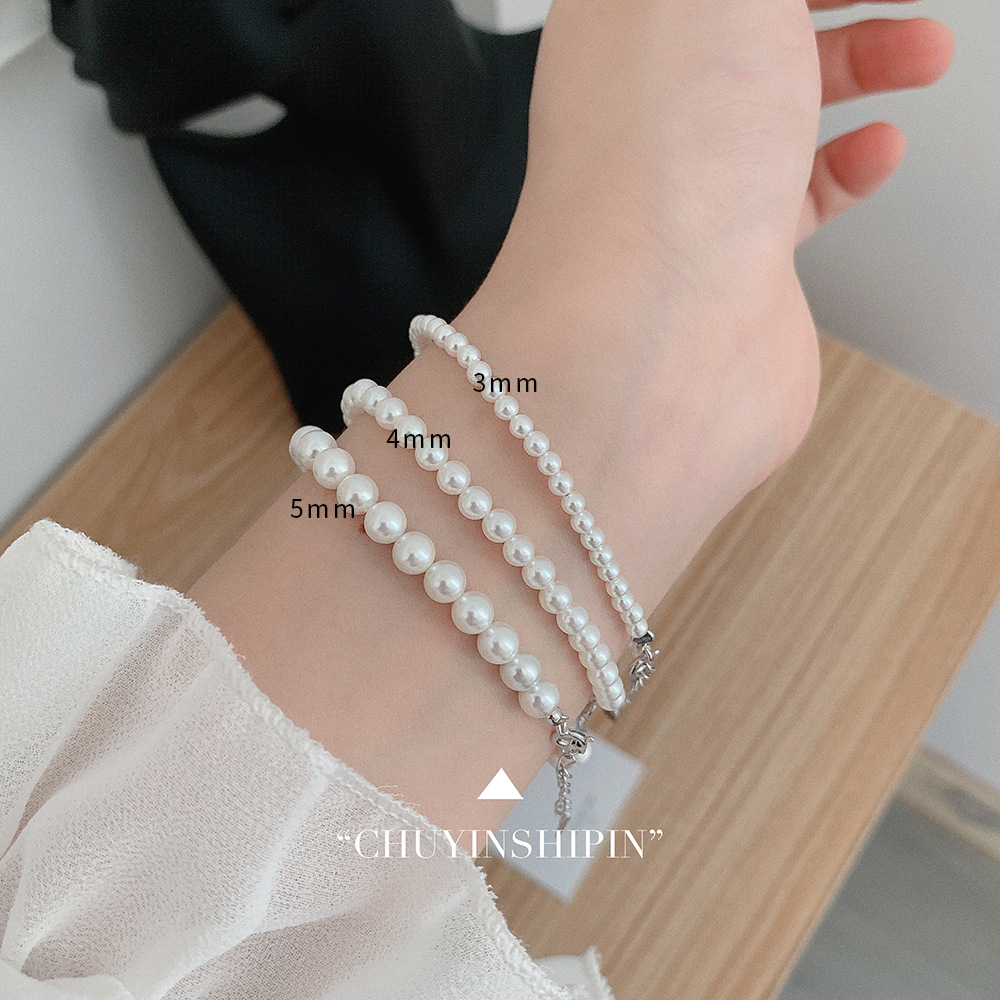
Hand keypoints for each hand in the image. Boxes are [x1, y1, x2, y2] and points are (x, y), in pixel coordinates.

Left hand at [481, 0, 952, 463]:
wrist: (659, 333)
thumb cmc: (663, 166)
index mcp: (621, 18)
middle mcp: (646, 106)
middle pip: (749, 29)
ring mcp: (687, 182)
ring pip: (778, 105)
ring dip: (861, 64)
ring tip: (924, 51)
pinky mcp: (726, 252)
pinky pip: (794, 193)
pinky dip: (845, 165)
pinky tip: (878, 150)